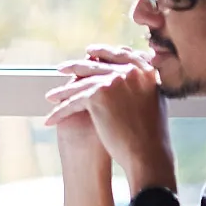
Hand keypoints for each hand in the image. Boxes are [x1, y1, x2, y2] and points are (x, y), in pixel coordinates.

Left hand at [45, 46, 174, 188]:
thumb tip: (131, 76)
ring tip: (51, 96)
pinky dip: (60, 111)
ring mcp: (113, 81)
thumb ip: (142, 84)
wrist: (148, 153)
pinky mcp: (98, 96)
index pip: (120, 54)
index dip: (103, 53)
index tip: (90, 52)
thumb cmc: (153, 135)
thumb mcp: (154, 100)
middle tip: (62, 68)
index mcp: (145, 71)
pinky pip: (74, 101)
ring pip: (82, 84)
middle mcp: (130, 71)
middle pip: (97, 66)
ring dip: (63, 92)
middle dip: (76, 66)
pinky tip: (51, 119)